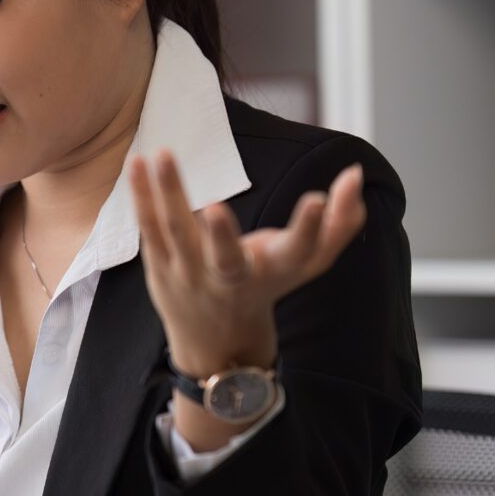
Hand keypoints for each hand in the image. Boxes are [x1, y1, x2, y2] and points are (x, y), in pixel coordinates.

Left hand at [129, 150, 365, 442]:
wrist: (215, 342)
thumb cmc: (267, 285)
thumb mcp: (308, 263)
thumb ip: (340, 222)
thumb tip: (356, 173)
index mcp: (275, 273)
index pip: (299, 252)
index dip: (310, 228)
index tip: (316, 198)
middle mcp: (231, 278)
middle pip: (226, 259)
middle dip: (223, 236)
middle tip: (215, 206)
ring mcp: (191, 274)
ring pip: (178, 233)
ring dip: (171, 193)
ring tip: (165, 153)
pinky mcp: (161, 264)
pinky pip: (149, 227)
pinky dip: (143, 195)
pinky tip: (138, 162)